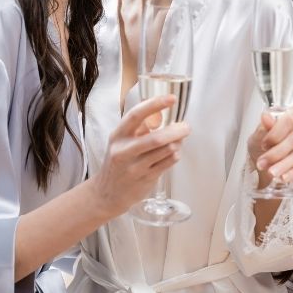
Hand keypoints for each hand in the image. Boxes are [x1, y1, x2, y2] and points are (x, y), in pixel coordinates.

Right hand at [91, 95, 189, 216]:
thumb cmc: (119, 162)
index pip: (136, 115)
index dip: (155, 104)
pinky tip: (175, 152)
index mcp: (118, 136)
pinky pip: (167, 164)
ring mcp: (135, 167)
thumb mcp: (122, 141)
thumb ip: (140, 127)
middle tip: (186, 126)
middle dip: (176, 130)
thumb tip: (162, 113)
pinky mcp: (145, 179)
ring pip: (165, 151)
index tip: (172, 98)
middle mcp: (124, 151)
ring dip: (178, 143)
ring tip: (180, 139)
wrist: (106, 194)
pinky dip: (175, 155)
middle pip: (156, 138)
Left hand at [248, 109, 292, 185]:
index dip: (276, 134)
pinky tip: (284, 177)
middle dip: (277, 153)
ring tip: (271, 173)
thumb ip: (264, 127)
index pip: (289, 120)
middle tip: (263, 163)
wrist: (265, 161)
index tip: (264, 145)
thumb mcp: (258, 135)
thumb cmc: (263, 144)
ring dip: (284, 165)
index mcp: (291, 115)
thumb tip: (266, 116)